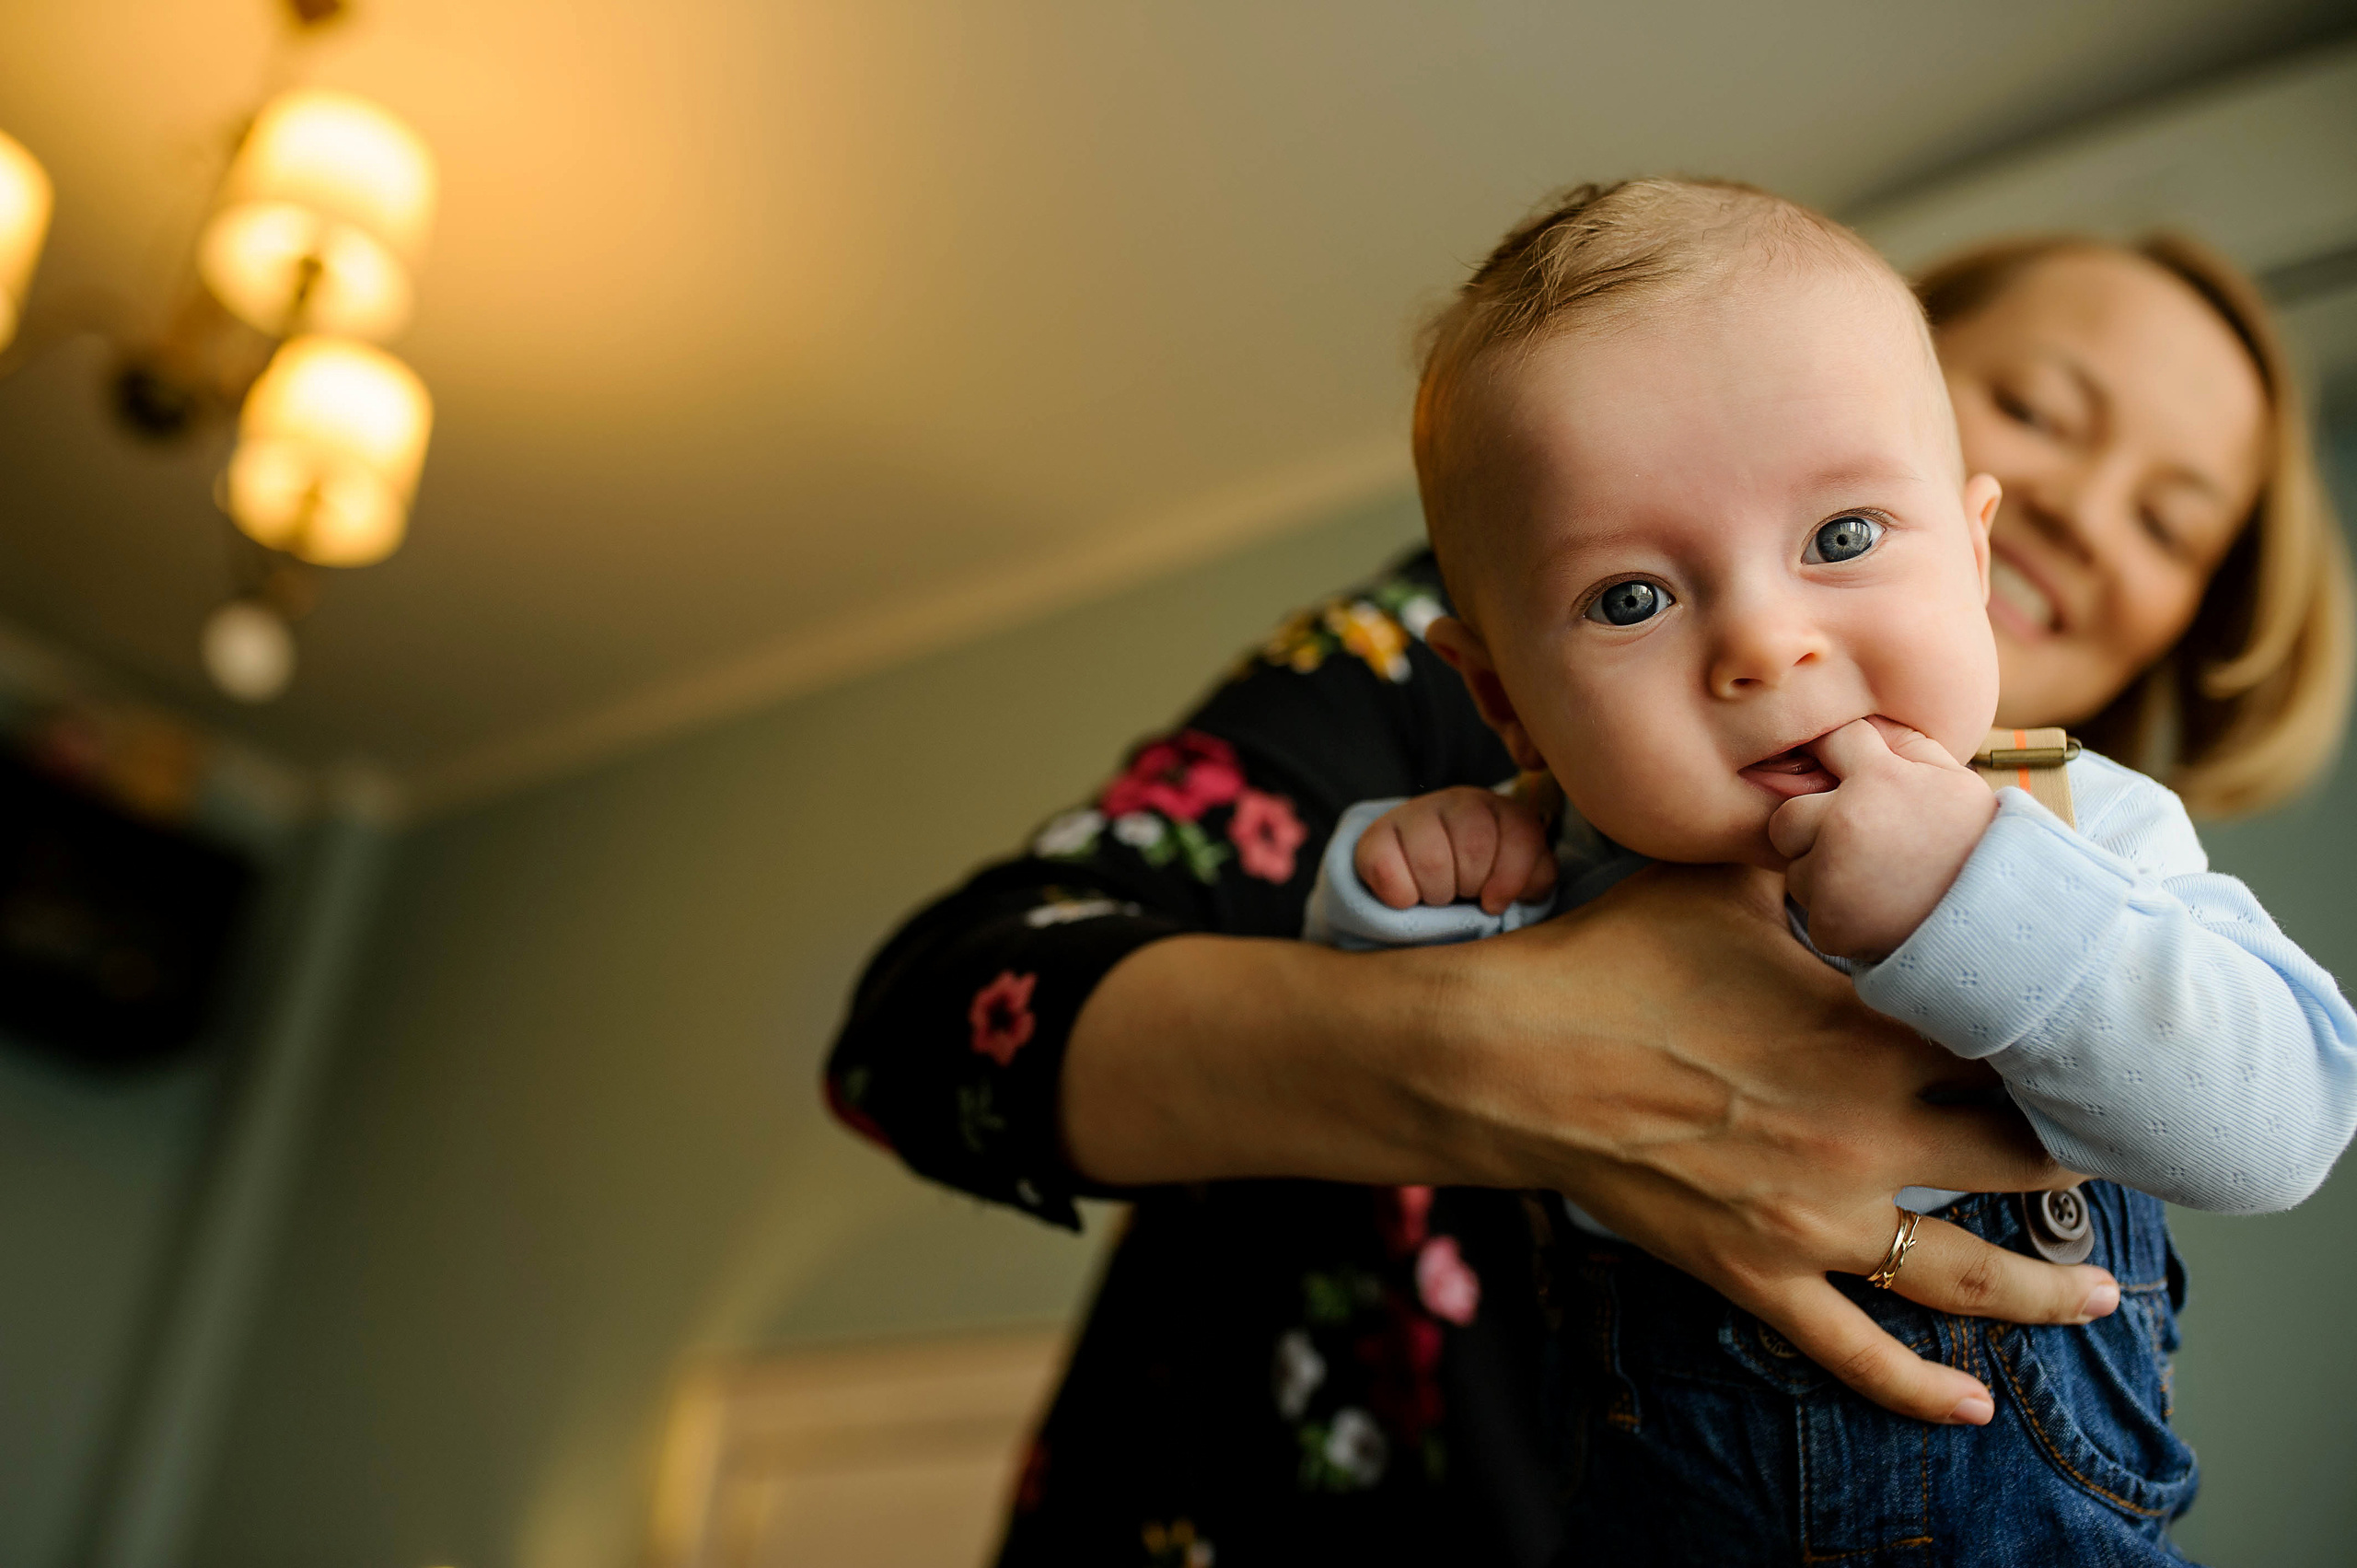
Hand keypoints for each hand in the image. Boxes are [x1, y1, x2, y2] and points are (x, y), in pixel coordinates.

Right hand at [1354, 786, 1555, 914]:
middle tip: (1461, 894)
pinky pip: (1388, 870)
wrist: (1417, 880)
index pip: (1520, 834)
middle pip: (1475, 847)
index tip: (1494, 902)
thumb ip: (1535, 878)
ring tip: (1436, 895)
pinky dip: (1401, 896)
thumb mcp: (1514, 879)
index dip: (1510, 878)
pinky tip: (1407, 895)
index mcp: (1501, 810)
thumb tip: (1527, 887)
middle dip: (1470, 885)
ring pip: (1433, 860)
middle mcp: (1459, 801)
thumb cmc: (1475, 882)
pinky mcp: (1376, 835)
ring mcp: (1415, 813)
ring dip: (1437, 893)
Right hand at [1435, 862, 2113, 1424]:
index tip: (2084, 1035)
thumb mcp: (1716, 881)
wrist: (1510, 1057)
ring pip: (1966, 1274)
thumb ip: (1800, 859)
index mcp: (1867, 1031)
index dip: (2054, 1039)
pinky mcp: (1758, 1273)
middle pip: (2017, 1159)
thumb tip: (1839, 812)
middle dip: (2072, 1156)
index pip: (2002, 1040)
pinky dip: (1918, 1389)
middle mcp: (1865, 1132)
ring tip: (2098, 1294)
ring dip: (2044, 1289)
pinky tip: (1973, 1408)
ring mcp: (1815, 1216)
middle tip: (2104, 1150)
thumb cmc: (1607, 960)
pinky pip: (1855, 1351)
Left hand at [1768, 717, 1997, 960]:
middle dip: (1810, 832)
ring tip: (1880, 884)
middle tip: (1857, 846)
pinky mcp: (1830, 923)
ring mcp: (1833, 875)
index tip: (1850, 782)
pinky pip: (1815, 915)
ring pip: (1798, 872)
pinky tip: (1882, 914)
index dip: (1839, 762)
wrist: (2003, 919)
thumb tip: (1866, 723)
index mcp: (1877, 778)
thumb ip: (1907, 746)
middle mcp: (1845, 822)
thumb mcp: (1956, 781)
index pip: (1829, 743)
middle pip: (1785, 819)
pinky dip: (1842, 919)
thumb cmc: (1979, 844)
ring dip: (1827, 879)